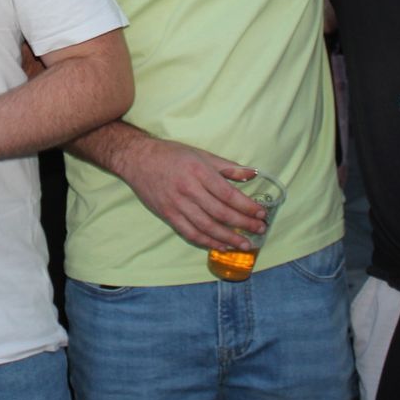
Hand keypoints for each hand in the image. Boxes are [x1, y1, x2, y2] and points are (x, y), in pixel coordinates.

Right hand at [117, 138, 266, 251]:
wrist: (137, 159)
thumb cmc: (171, 154)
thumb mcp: (201, 154)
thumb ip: (227, 167)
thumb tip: (252, 174)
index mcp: (199, 171)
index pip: (229, 194)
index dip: (247, 207)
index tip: (261, 213)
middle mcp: (188, 189)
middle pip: (221, 213)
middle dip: (243, 224)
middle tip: (259, 230)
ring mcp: (177, 204)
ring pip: (207, 227)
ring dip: (228, 238)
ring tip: (245, 244)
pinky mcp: (168, 215)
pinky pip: (190, 233)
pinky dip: (207, 242)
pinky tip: (221, 245)